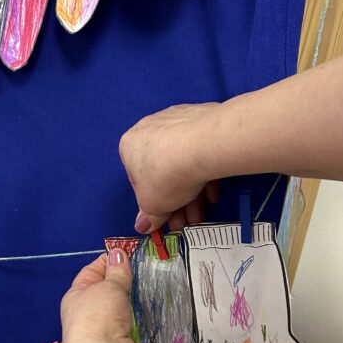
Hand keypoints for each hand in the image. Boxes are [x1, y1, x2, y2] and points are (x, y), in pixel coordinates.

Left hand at [60, 253, 142, 342]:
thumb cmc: (99, 316)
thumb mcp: (110, 287)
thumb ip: (117, 272)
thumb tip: (118, 253)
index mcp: (75, 295)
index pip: (90, 272)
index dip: (107, 262)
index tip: (127, 256)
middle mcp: (81, 313)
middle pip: (101, 292)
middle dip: (117, 282)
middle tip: (140, 273)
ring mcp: (95, 330)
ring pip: (111, 309)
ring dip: (124, 302)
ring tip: (143, 291)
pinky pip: (120, 324)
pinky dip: (129, 318)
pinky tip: (141, 313)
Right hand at [119, 103, 220, 232]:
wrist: (202, 146)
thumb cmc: (167, 173)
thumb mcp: (153, 206)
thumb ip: (148, 216)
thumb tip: (144, 225)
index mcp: (129, 146)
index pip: (138, 180)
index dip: (154, 202)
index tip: (166, 216)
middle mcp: (149, 129)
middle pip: (162, 171)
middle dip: (176, 200)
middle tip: (186, 218)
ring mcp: (176, 121)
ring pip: (182, 161)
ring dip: (192, 191)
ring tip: (202, 209)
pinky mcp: (201, 117)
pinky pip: (200, 149)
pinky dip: (205, 170)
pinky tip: (213, 191)